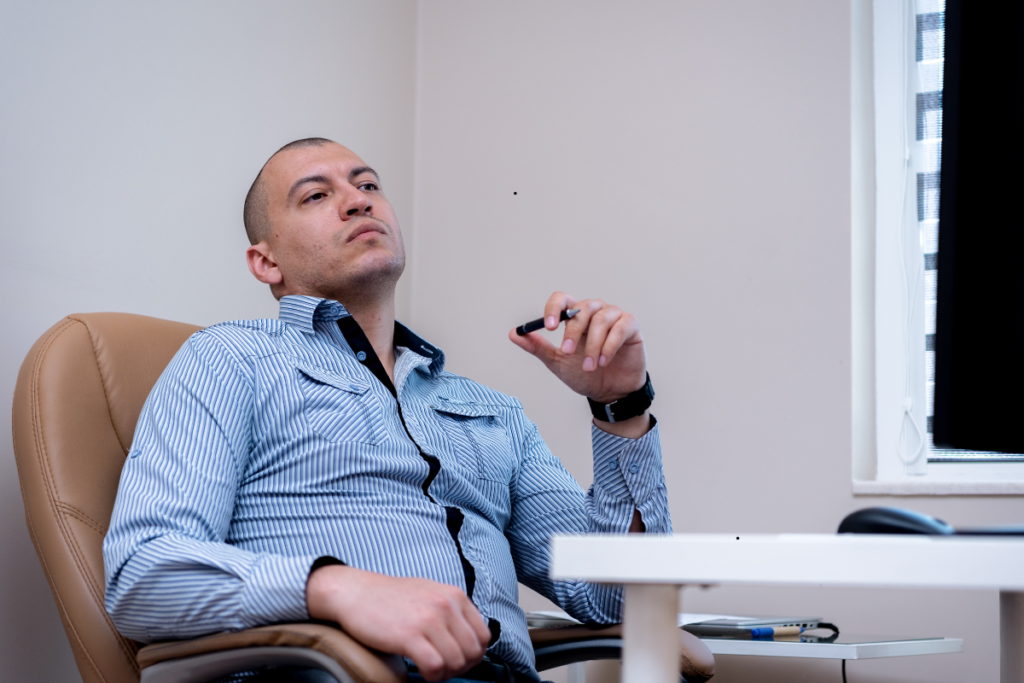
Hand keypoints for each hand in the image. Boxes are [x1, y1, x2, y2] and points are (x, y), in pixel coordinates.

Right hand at [306, 565, 489, 681]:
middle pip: (473, 652)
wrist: (356, 592)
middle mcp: (446, 606)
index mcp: (454, 596)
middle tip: (444, 669)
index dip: (474, 655)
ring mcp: (429, 620)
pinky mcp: (410, 636)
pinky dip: (432, 676)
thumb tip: (467, 639)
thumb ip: (451, 611)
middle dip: (462, 668)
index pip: (483, 635)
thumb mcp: (430, 593)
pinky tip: (422, 671)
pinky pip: (436, 667)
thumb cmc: (390, 597)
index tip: (459, 660)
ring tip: (431, 671)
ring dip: (446, 674)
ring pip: (457, 662)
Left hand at [508, 292, 646, 403]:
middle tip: (567, 352)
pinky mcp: (631, 326)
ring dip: (593, 346)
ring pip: (601, 319)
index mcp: (576, 316)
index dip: (554, 308)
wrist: (610, 393)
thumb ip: (537, 347)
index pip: (562, 300)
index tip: (548, 327)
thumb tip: (514, 333)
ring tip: (590, 366)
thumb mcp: (557, 362)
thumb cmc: (585, 375)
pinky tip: (604, 362)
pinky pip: (620, 328)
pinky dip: (610, 346)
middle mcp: (595, 311)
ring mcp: (614, 317)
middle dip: (573, 332)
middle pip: (582, 309)